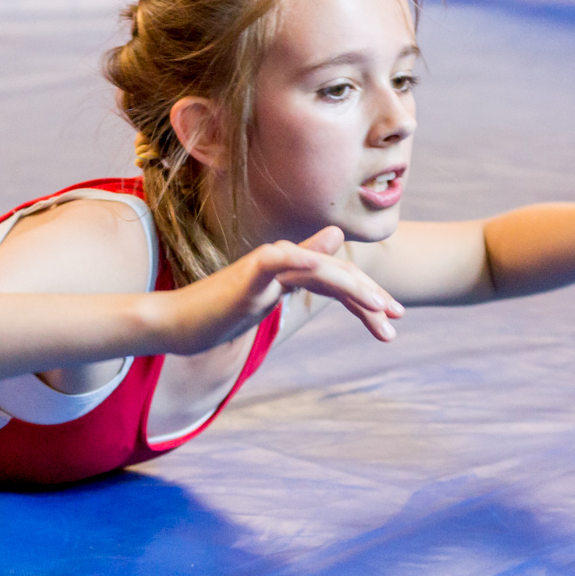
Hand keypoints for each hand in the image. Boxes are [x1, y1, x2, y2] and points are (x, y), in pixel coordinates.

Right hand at [163, 227, 403, 354]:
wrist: (176, 323)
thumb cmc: (217, 314)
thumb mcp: (266, 300)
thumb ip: (296, 280)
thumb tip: (326, 251)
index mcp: (287, 270)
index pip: (337, 279)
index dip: (367, 296)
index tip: (393, 319)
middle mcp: (281, 261)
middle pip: (337, 274)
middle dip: (371, 295)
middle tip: (398, 318)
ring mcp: (265, 267)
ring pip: (320, 269)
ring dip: (354, 287)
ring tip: (381, 309)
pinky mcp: (248, 276)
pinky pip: (281, 261)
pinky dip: (307, 262)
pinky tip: (331, 273)